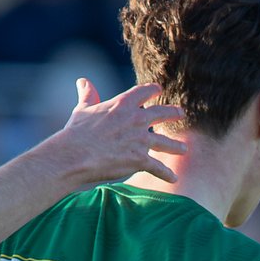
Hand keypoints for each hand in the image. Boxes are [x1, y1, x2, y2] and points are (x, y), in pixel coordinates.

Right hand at [47, 78, 185, 187]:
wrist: (76, 156)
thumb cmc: (77, 132)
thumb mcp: (83, 109)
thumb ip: (88, 95)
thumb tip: (83, 81)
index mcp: (123, 103)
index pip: (144, 92)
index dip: (152, 90)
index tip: (158, 89)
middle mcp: (136, 119)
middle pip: (162, 113)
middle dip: (173, 113)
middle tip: (181, 113)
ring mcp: (141, 140)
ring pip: (164, 142)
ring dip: (175, 146)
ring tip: (183, 148)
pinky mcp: (140, 160)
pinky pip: (157, 167)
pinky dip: (166, 174)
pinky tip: (173, 178)